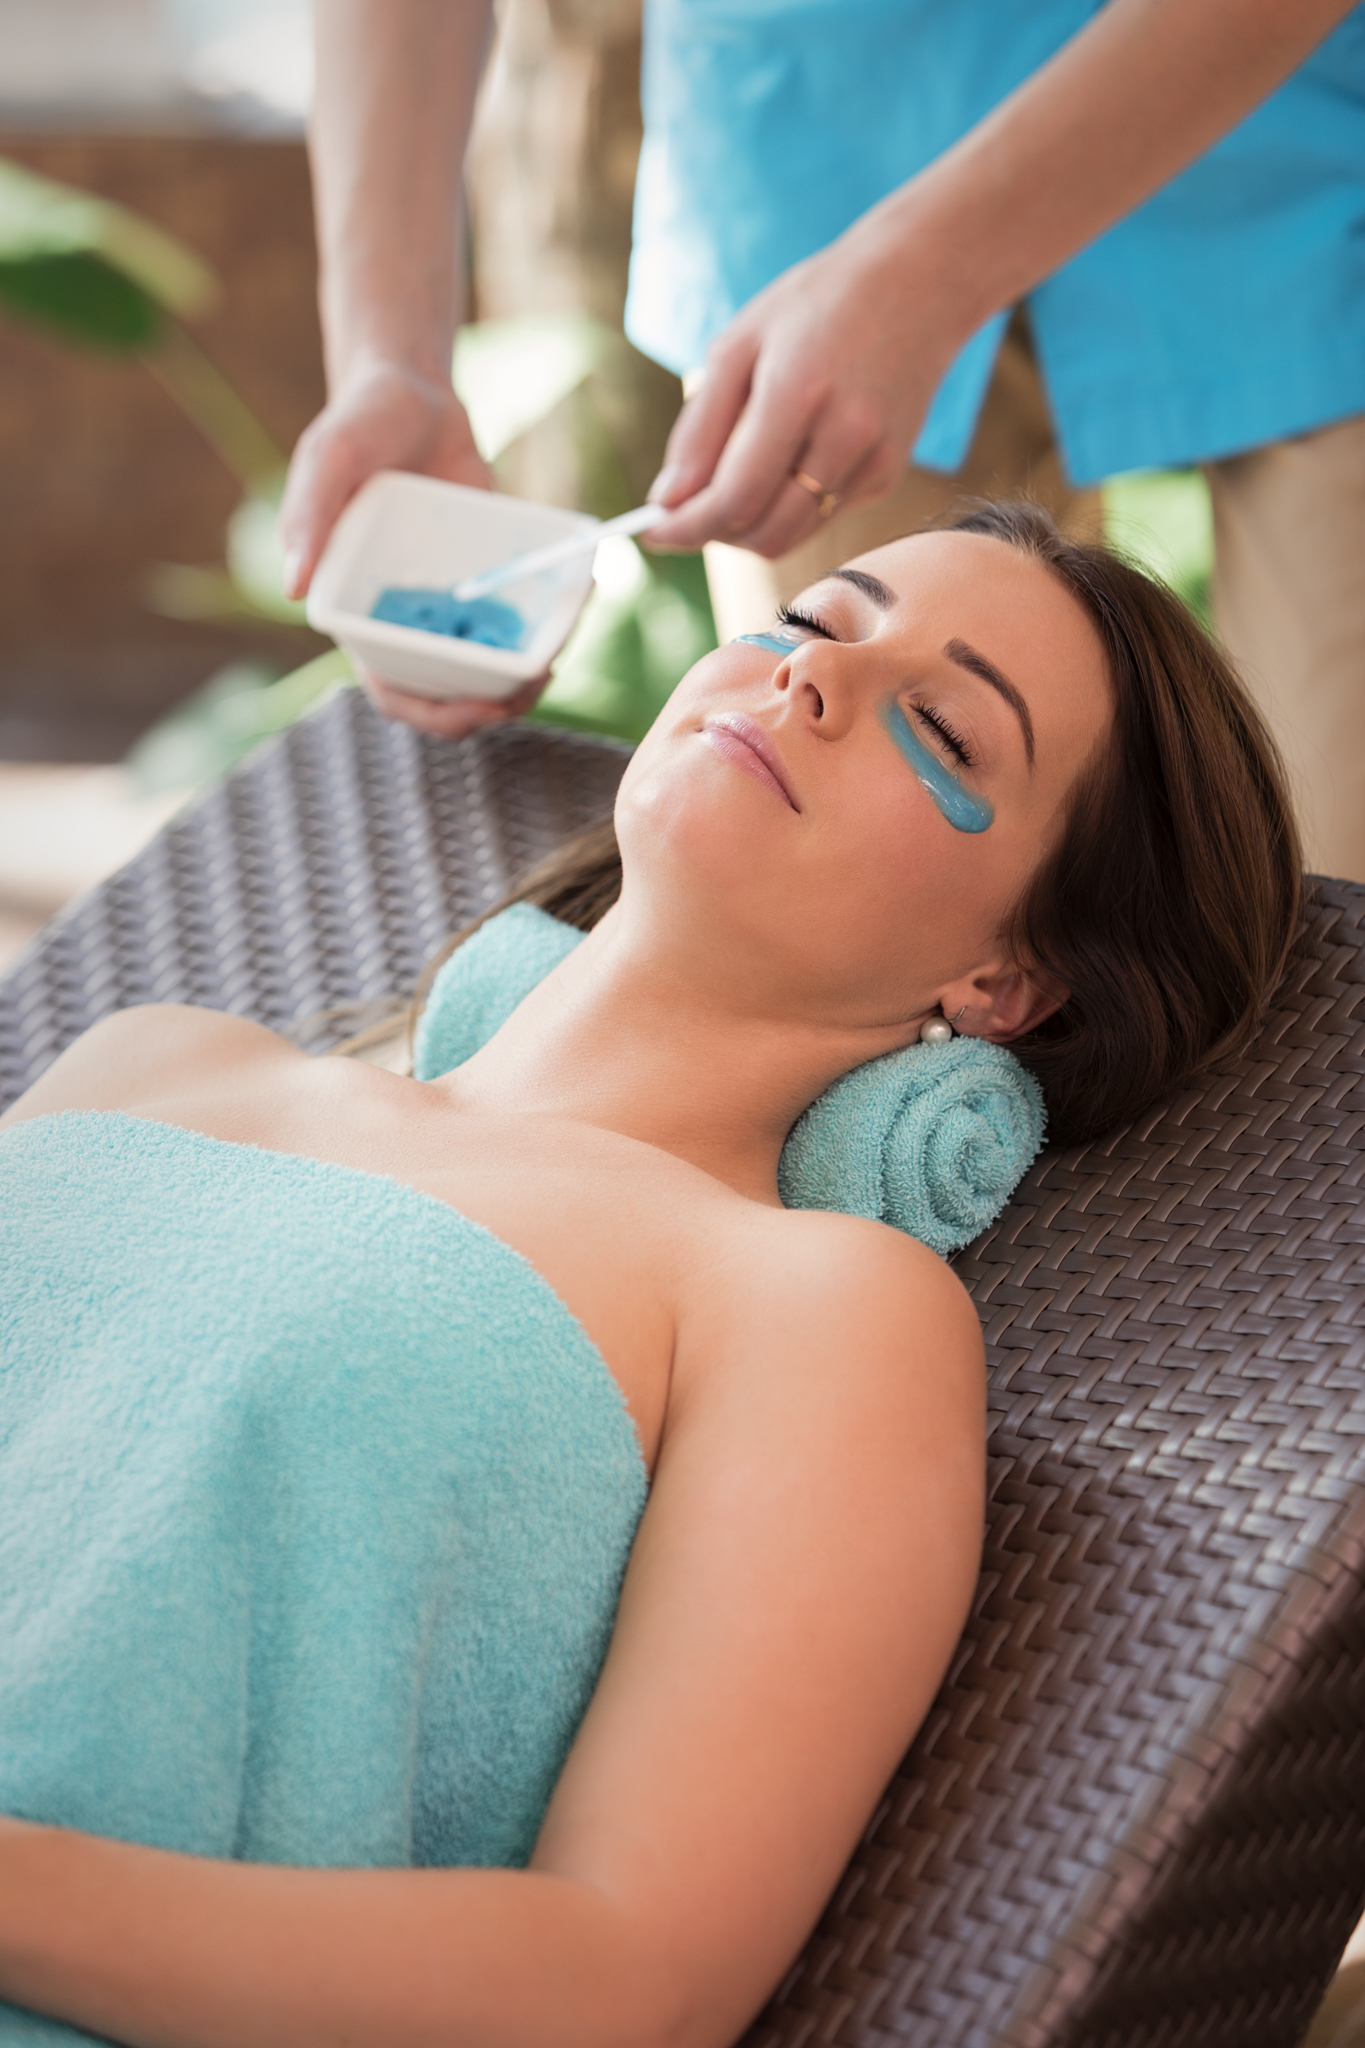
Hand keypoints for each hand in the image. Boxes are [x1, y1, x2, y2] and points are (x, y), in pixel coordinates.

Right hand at [281, 360, 544, 738]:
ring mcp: (453, 602)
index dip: (435, 714)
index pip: (394, 688)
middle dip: (495, 705)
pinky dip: (549, 622)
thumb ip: (308, 517)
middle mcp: (409, 617)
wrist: (416, 392)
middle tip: (536, 684)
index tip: (479, 709)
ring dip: (529, 674)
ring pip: (493, 663)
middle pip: (452, 691)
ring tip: (560, 654)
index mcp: (362, 610)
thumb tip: (294, 589)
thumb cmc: (359, 423)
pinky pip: (521, 615)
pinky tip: (579, 607)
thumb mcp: (327, 458)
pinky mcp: (490, 577)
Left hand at [642, 217, 962, 558]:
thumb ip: (700, 427)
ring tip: (728, 485)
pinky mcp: (887, 473)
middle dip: (714, 533)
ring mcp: (873, 459)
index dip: (687, 527)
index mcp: (798, 392)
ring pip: (792, 534)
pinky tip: (786, 460)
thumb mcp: (740, 346)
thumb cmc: (816, 306)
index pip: (735, 498)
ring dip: (747, 527)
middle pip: (764, 532)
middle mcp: (844, 433)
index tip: (654, 531)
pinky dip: (787, 505)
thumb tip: (668, 499)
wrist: (918, 284)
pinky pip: (820, 515)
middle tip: (687, 511)